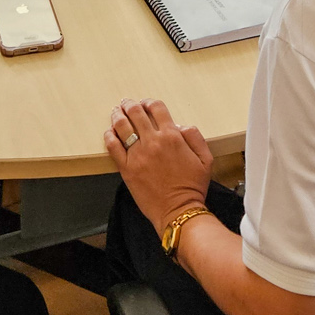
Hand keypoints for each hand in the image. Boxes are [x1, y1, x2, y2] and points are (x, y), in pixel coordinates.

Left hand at [105, 99, 213, 230]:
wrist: (178, 211)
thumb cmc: (192, 187)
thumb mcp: (205, 159)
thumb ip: (195, 136)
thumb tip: (180, 125)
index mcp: (172, 137)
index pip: (156, 108)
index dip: (149, 102)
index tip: (146, 104)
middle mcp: (153, 142)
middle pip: (136, 113)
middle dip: (130, 105)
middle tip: (126, 103)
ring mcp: (138, 155)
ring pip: (122, 126)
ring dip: (117, 115)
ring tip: (116, 112)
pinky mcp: (127, 169)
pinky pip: (113, 147)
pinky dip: (109, 136)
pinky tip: (110, 133)